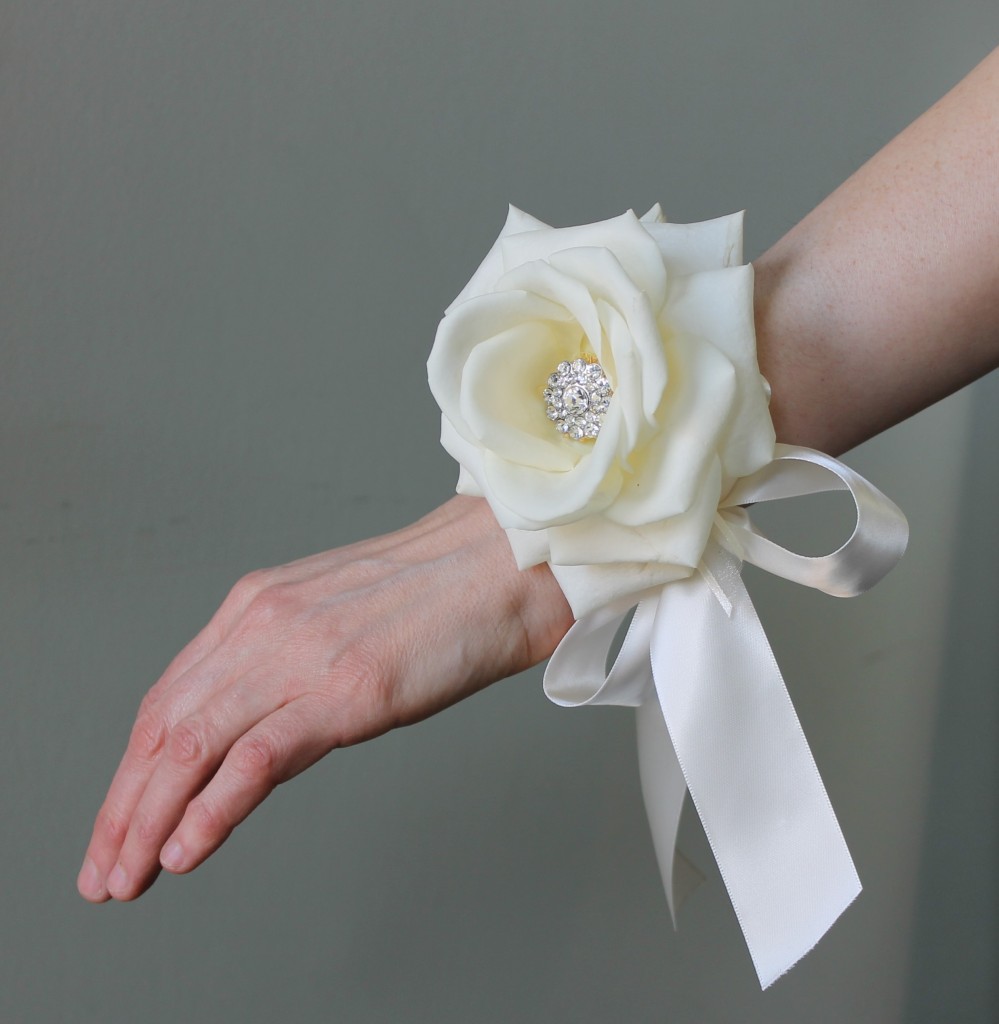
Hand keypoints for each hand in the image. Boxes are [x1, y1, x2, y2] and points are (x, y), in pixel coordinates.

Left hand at [77, 497, 571, 901]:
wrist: (502, 565)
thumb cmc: (434, 596)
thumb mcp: (336, 623)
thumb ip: (285, 668)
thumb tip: (254, 745)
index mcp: (256, 605)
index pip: (166, 698)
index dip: (130, 769)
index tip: (118, 820)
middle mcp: (262, 624)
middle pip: (162, 727)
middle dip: (123, 808)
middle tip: (103, 871)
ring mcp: (301, 655)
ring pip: (192, 745)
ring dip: (147, 822)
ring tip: (125, 878)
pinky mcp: (346, 688)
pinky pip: (257, 756)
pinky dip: (210, 810)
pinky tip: (184, 852)